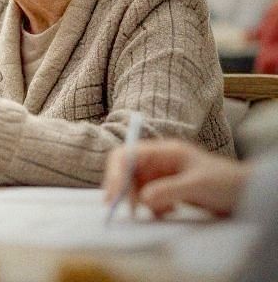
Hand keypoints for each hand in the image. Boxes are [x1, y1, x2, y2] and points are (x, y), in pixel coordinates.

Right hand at [102, 139, 250, 217]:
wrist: (248, 193)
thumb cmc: (226, 182)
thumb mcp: (196, 185)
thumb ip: (167, 190)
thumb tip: (141, 199)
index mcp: (163, 151)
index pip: (127, 155)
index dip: (116, 173)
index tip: (114, 194)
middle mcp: (159, 161)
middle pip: (127, 171)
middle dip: (126, 190)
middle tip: (130, 210)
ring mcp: (162, 175)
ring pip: (136, 187)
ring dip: (142, 201)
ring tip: (163, 211)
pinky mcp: (167, 189)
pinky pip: (148, 198)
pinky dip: (154, 207)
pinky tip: (170, 211)